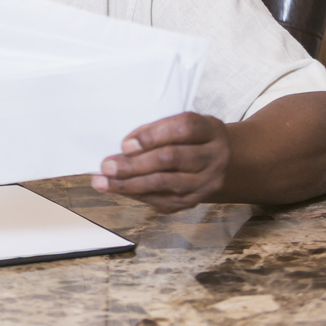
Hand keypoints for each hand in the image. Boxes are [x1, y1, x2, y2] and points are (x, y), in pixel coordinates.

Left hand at [91, 112, 229, 212]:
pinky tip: (118, 189)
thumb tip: (123, 147)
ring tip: (103, 182)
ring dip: (129, 184)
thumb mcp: (181, 124)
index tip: (125, 144)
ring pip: (164, 183)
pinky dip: (136, 194)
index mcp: (210, 130)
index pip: (183, 129)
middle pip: (171, 158)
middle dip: (134, 164)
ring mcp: (206, 182)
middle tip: (107, 165)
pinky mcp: (194, 201)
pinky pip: (162, 200)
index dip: (152, 136)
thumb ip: (156, 131)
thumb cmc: (192, 138)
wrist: (222, 161)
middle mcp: (213, 157)